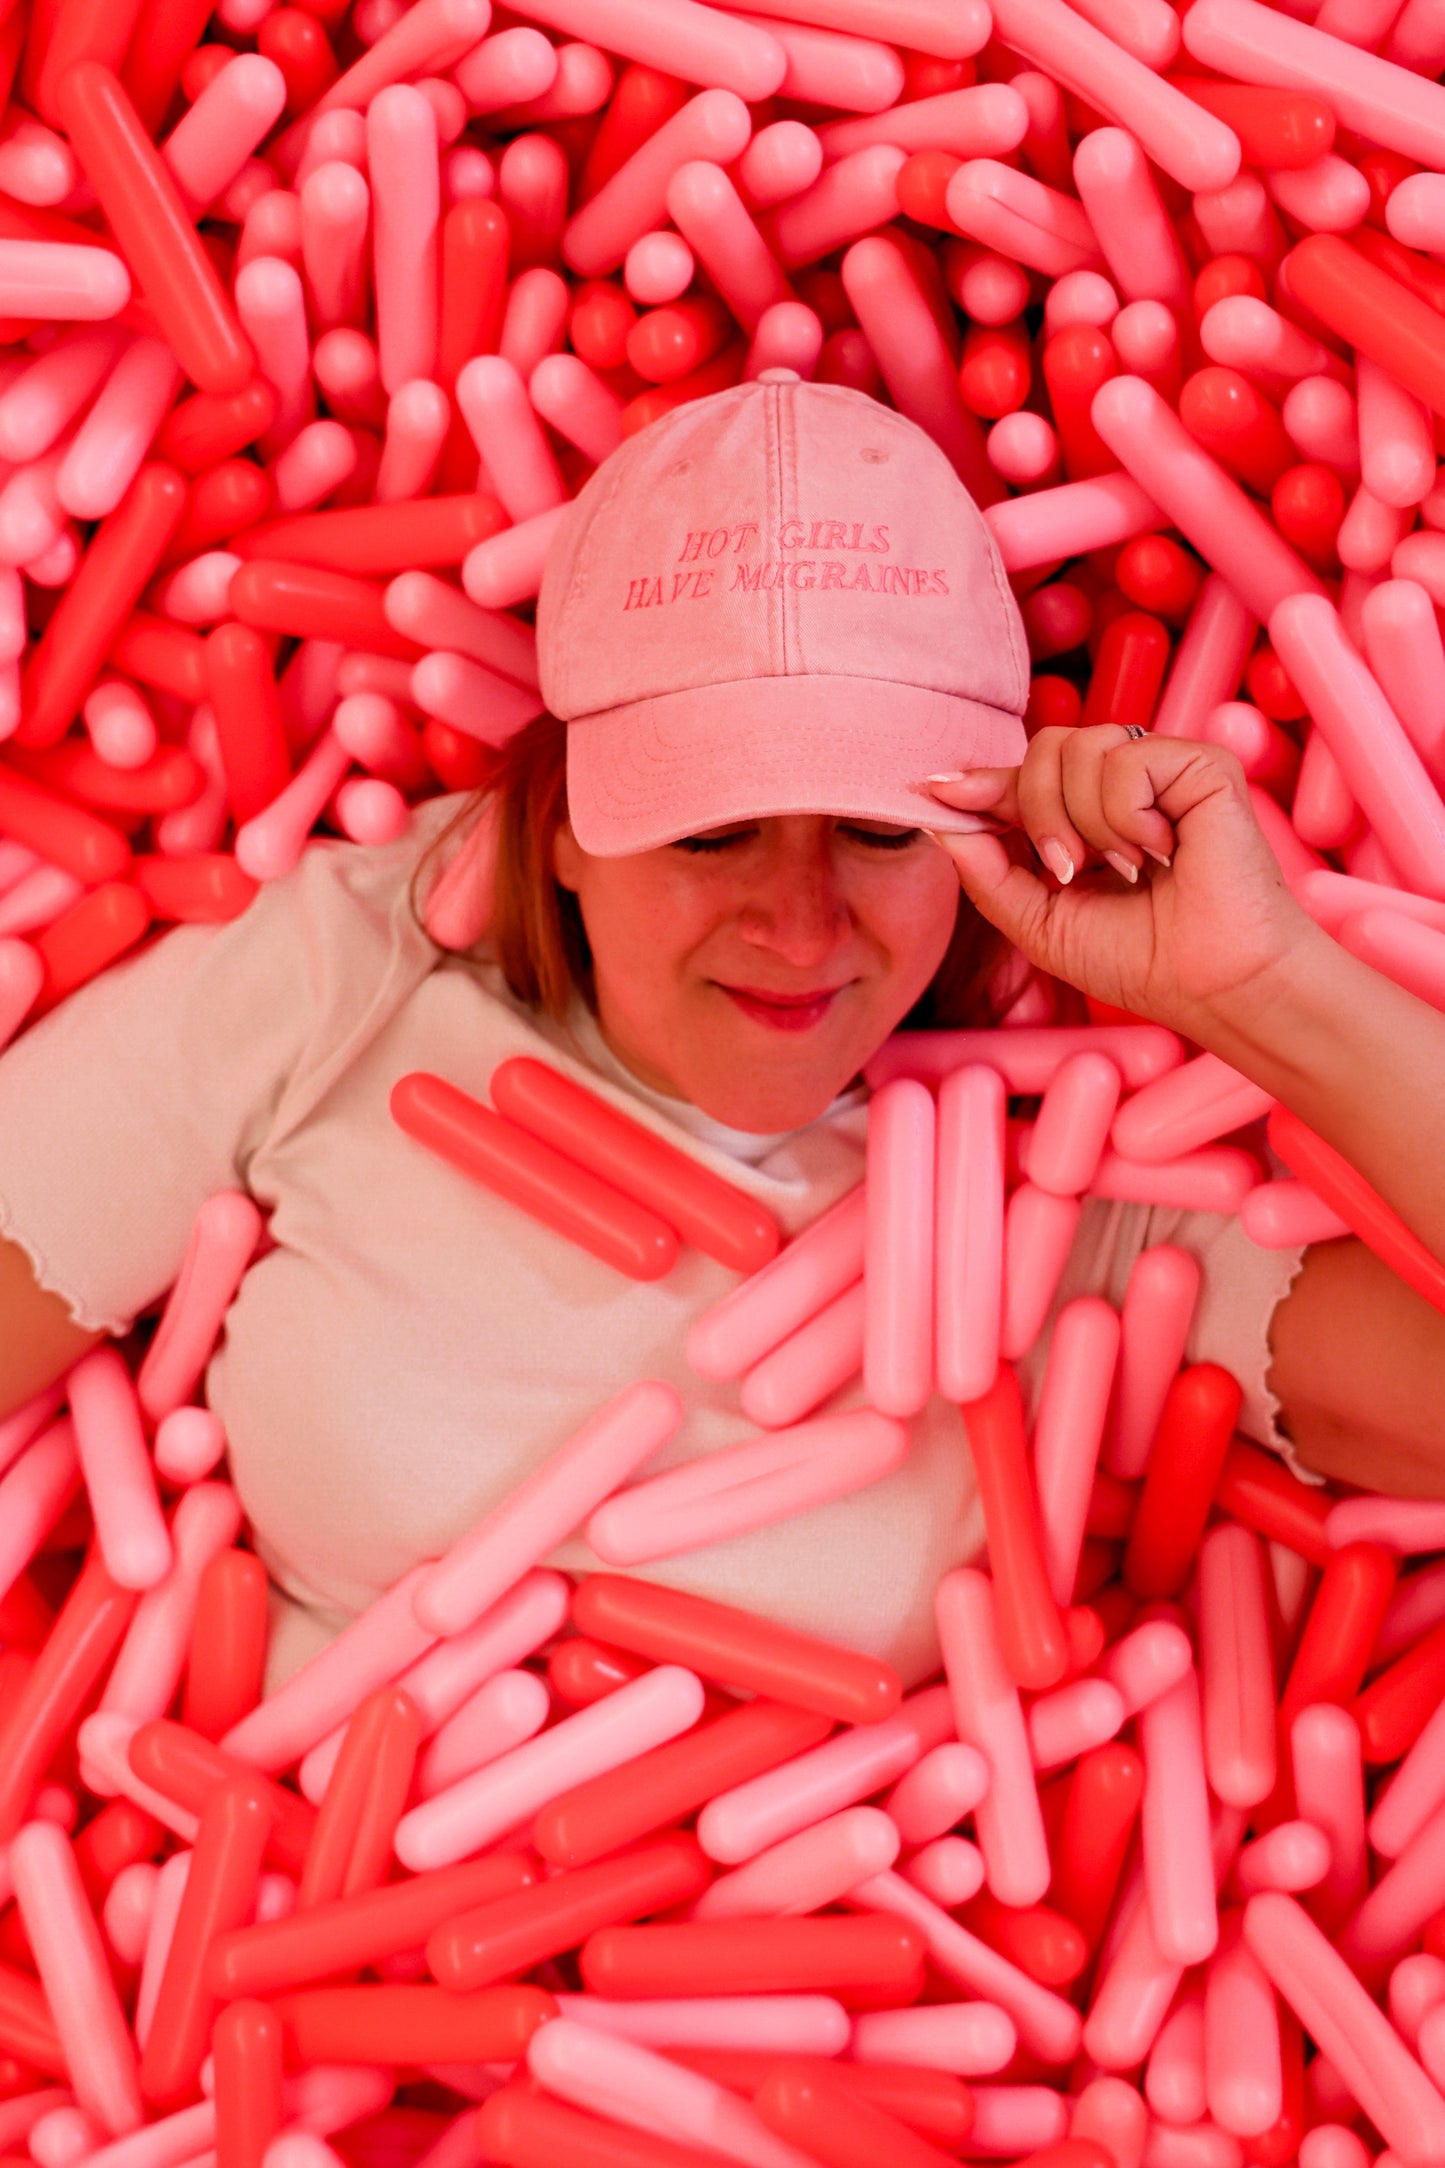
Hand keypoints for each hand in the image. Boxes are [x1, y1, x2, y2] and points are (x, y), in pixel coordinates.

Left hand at [926, 725, 1319, 1044]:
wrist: (1213, 984)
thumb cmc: (1140, 960)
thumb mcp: (1039, 921)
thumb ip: (986, 871)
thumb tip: (938, 817)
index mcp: (1087, 817)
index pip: (1023, 778)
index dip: (980, 783)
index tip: (932, 790)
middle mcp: (1124, 784)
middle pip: (1043, 749)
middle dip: (1036, 813)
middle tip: (1069, 869)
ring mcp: (1164, 769)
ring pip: (1078, 747)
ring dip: (1085, 821)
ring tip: (1128, 867)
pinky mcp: (1202, 763)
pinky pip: (1125, 759)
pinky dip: (1128, 815)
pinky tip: (1162, 850)